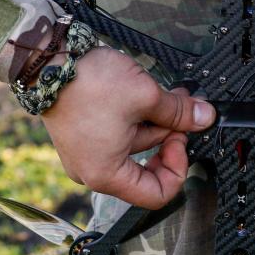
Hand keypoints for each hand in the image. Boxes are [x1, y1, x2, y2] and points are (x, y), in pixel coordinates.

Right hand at [41, 48, 215, 208]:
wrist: (50, 59)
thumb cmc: (87, 83)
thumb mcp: (146, 96)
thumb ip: (180, 113)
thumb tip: (205, 117)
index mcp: (106, 174)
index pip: (157, 194)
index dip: (177, 168)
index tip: (182, 140)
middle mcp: (92, 171)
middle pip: (146, 166)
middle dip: (168, 134)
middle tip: (182, 110)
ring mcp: (85, 153)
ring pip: (134, 144)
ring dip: (154, 120)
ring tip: (165, 93)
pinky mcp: (82, 134)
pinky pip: (117, 133)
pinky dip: (135, 116)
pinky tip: (144, 94)